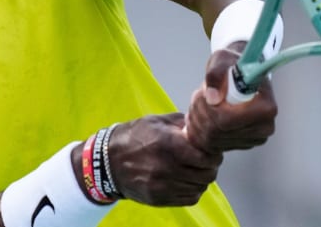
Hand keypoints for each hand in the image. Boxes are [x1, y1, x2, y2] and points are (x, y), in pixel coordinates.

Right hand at [104, 113, 222, 206]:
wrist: (106, 162)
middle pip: (207, 174)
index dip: (214, 154)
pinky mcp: (159, 198)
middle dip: (210, 166)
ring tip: (194, 169)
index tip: (211, 151)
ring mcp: (163, 185)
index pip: (207, 156)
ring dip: (201, 178)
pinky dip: (193, 190)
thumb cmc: (132, 138)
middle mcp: (166, 167)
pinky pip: (189, 198)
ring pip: (200, 187)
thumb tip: (203, 124)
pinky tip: (185, 180)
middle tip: (206, 160)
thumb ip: (182, 122)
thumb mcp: (155, 121)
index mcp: (168, 144)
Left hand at [184, 42, 277, 152]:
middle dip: (200, 113)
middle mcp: (264, 127)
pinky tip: (200, 116)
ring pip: (211, 141)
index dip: (208, 108)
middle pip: (217, 132)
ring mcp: (253, 138)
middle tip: (197, 97)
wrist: (241, 75)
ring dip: (197, 121)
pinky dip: (199, 131)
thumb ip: (216, 73)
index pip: (227, 120)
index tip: (204, 94)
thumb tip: (212, 97)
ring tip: (198, 103)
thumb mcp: (222, 59)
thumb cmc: (235, 65)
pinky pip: (212, 146)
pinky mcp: (241, 144)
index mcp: (265, 107)